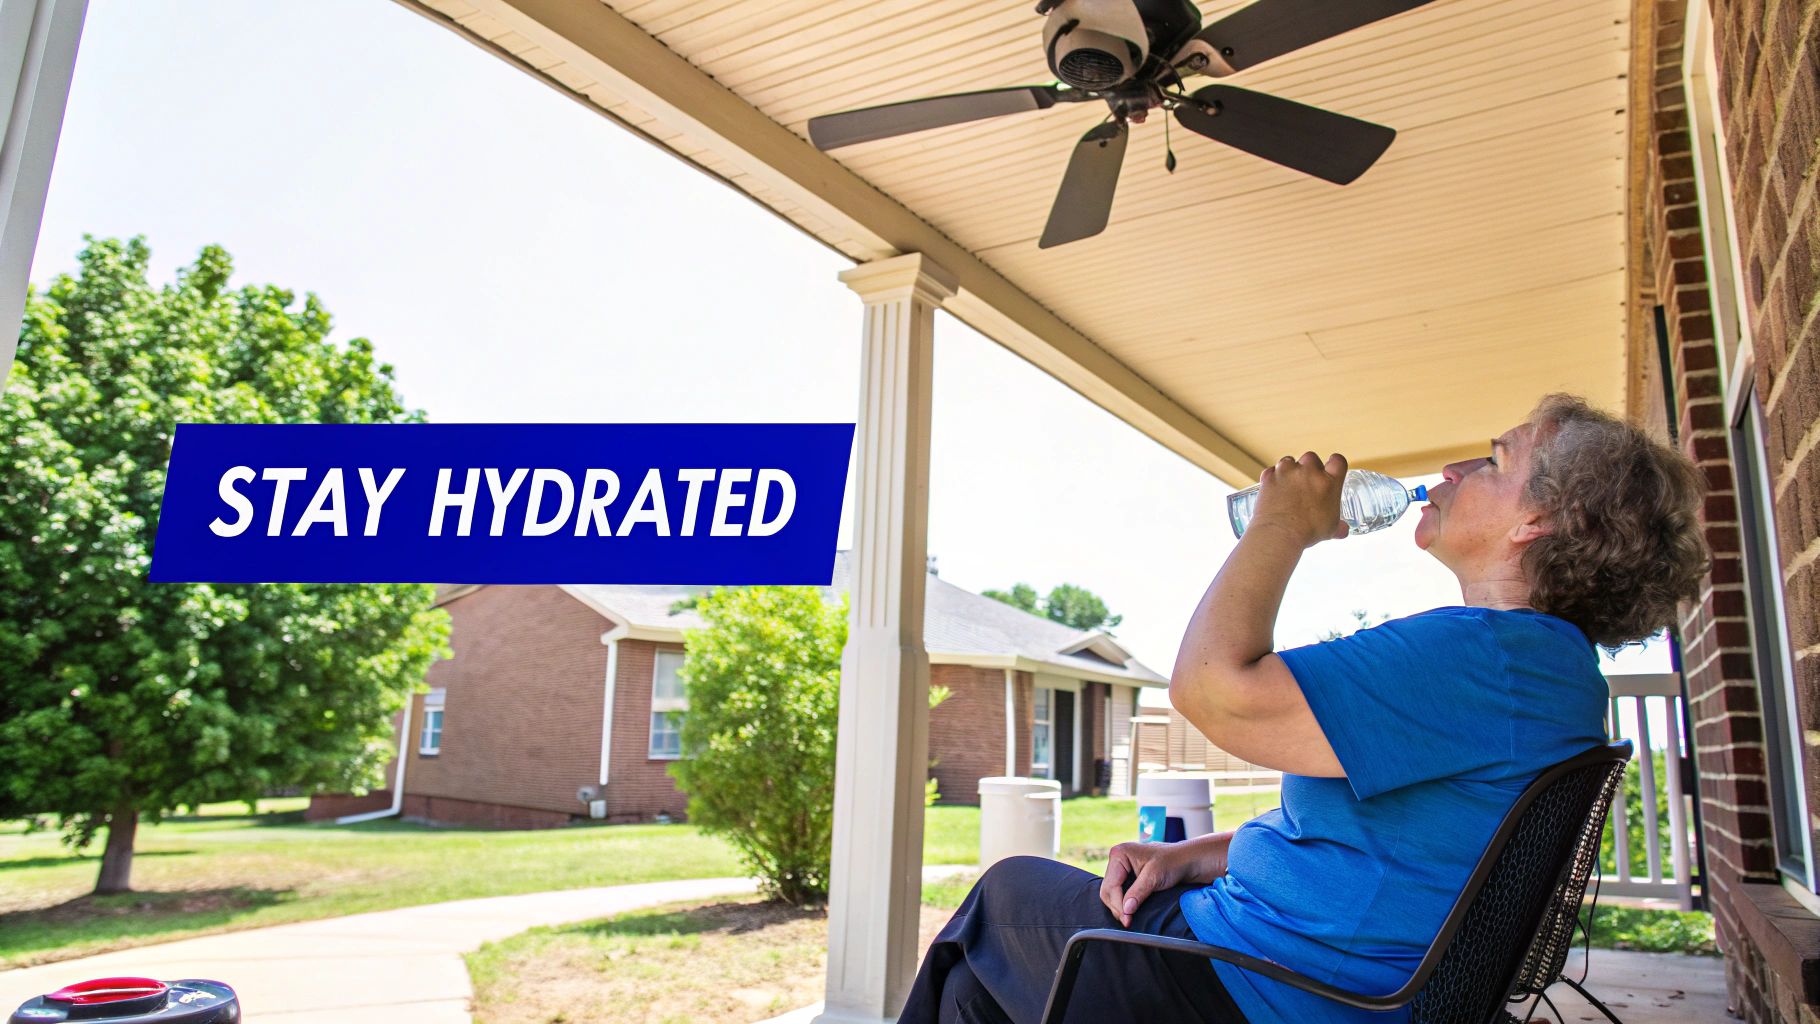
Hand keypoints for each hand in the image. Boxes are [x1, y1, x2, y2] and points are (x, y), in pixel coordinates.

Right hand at [1100, 834, 1230, 926]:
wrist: (1189, 861)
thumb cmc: (1174, 862)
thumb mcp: (1154, 877)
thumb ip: (1138, 893)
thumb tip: (1125, 911)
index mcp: (1119, 854)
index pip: (1110, 885)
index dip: (1117, 904)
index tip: (1127, 920)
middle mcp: (1118, 860)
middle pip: (1108, 891)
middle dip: (1117, 907)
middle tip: (1128, 921)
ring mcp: (1123, 869)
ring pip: (1112, 894)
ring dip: (1120, 907)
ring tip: (1130, 919)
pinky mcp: (1129, 878)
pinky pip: (1120, 894)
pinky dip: (1124, 904)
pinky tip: (1132, 911)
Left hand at [1248, 451, 1349, 547]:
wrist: (1280, 533)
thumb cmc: (1307, 531)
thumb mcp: (1330, 529)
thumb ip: (1338, 526)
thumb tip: (1342, 530)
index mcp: (1328, 482)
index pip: (1338, 461)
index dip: (1334, 464)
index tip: (1331, 469)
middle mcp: (1309, 472)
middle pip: (1312, 458)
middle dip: (1310, 467)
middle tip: (1307, 482)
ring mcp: (1287, 472)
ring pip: (1289, 461)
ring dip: (1290, 470)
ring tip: (1289, 485)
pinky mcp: (1269, 477)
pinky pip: (1271, 471)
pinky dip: (1272, 478)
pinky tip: (1275, 489)